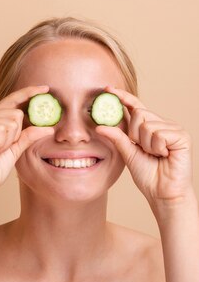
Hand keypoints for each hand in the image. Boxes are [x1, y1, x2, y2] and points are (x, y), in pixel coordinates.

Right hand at [0, 85, 53, 198]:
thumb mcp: (16, 149)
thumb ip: (29, 136)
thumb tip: (49, 127)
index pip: (12, 101)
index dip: (28, 93)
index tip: (45, 88)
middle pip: (16, 113)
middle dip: (14, 136)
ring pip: (11, 122)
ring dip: (7, 142)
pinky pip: (1, 130)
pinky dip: (0, 144)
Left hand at [96, 86, 193, 208]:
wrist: (162, 192)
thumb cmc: (148, 175)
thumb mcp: (127, 153)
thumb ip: (117, 137)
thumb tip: (99, 126)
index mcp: (148, 127)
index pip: (135, 107)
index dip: (122, 97)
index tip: (107, 89)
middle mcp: (161, 124)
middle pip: (138, 114)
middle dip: (134, 134)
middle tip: (143, 150)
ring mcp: (173, 129)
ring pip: (147, 125)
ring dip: (146, 144)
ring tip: (156, 155)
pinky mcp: (182, 136)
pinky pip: (159, 133)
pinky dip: (157, 147)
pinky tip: (165, 155)